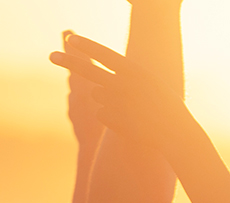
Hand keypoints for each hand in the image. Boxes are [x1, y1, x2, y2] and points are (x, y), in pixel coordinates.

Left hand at [50, 35, 191, 153]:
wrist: (178, 135)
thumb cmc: (168, 108)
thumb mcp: (153, 85)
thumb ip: (130, 77)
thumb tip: (106, 73)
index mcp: (137, 73)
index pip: (105, 55)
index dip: (87, 46)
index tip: (71, 40)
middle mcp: (125, 86)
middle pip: (89, 71)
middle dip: (68, 61)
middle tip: (51, 56)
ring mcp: (118, 104)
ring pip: (96, 94)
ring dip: (105, 97)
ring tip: (127, 106)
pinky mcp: (114, 120)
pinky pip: (100, 112)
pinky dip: (109, 115)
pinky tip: (127, 120)